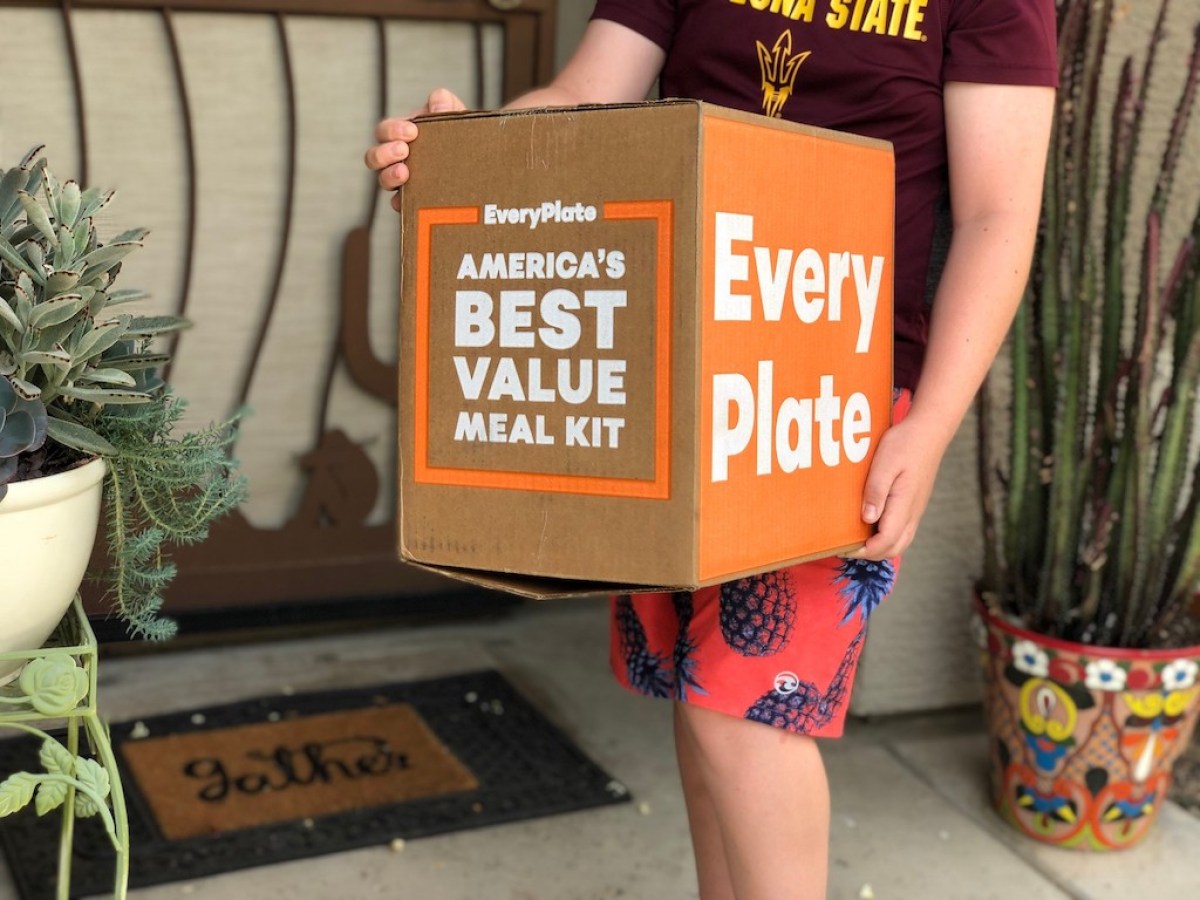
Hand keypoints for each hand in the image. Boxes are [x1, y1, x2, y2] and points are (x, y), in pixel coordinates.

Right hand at [365, 88, 465, 210]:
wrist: (480, 163)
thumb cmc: (461, 137)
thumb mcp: (455, 116)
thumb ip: (446, 104)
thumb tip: (438, 101)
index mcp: (402, 136)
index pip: (384, 131)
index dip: (392, 130)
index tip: (411, 131)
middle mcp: (398, 159)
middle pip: (374, 157)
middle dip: (384, 153)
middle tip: (404, 150)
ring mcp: (405, 182)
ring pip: (383, 181)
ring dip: (389, 176)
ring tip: (404, 173)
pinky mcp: (415, 202)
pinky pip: (400, 205)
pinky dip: (401, 202)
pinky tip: (410, 199)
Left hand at [844, 416, 946, 560]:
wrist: (929, 431)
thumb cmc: (905, 444)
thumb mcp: (885, 464)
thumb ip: (876, 492)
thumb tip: (867, 519)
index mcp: (904, 505)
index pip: (886, 542)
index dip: (864, 551)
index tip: (843, 548)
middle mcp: (912, 513)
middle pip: (894, 549)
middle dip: (870, 554)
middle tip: (846, 546)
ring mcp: (915, 510)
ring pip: (899, 542)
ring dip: (879, 547)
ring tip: (856, 539)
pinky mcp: (914, 504)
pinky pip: (901, 531)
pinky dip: (885, 537)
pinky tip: (869, 525)